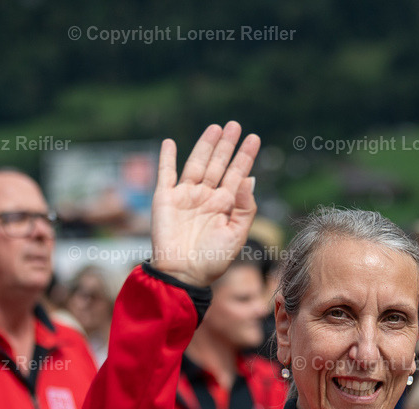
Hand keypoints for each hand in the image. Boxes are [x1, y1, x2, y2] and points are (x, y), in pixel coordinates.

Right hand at [151, 121, 260, 286]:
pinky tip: (170, 142)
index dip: (245, 156)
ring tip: (215, 128)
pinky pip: (165, 174)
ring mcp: (185, 197)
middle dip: (226, 145)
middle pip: (218, 164)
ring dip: (204, 146)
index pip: (237, 174)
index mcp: (225, 206)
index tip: (254, 138)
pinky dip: (167, 158)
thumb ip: (245, 208)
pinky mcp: (165, 200)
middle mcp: (206, 197)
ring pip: (197, 164)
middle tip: (234, 124)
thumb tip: (249, 178)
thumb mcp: (236, 236)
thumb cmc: (212, 260)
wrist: (182, 274)